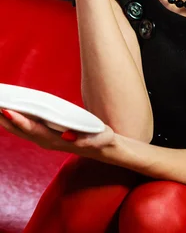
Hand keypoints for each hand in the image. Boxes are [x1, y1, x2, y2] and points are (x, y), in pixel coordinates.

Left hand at [0, 109, 115, 158]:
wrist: (102, 147)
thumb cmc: (100, 141)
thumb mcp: (97, 140)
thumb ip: (84, 140)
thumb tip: (67, 136)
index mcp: (55, 141)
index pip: (33, 130)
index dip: (19, 121)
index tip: (7, 111)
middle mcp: (45, 141)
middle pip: (21, 130)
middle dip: (5, 119)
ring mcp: (44, 138)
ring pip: (20, 130)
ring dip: (6, 119)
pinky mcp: (46, 133)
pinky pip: (26, 127)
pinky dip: (15, 119)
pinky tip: (10, 111)